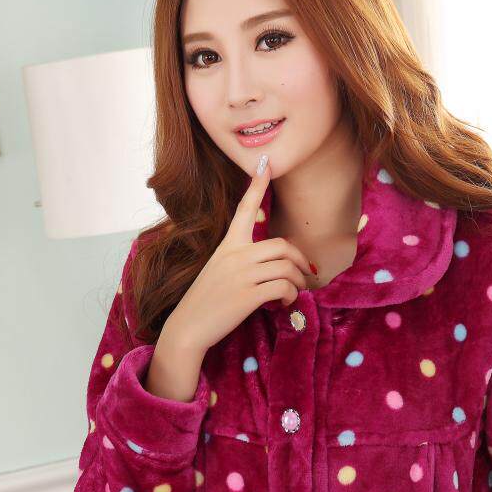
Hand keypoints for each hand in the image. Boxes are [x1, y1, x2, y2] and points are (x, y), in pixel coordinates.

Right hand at [159, 155, 314, 356]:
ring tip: (293, 293)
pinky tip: (285, 303)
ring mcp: (241, 275)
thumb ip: (242, 262)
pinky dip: (290, 296)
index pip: (244, 209)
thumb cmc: (206, 302)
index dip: (256, 185)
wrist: (187, 328)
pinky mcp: (246, 295)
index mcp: (227, 246)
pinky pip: (282, 287)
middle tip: (304, 275)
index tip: (265, 163)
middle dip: (300, 261)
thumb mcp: (220, 272)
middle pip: (282, 245)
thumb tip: (272, 266)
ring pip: (286, 267)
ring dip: (298, 282)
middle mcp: (234, 255)